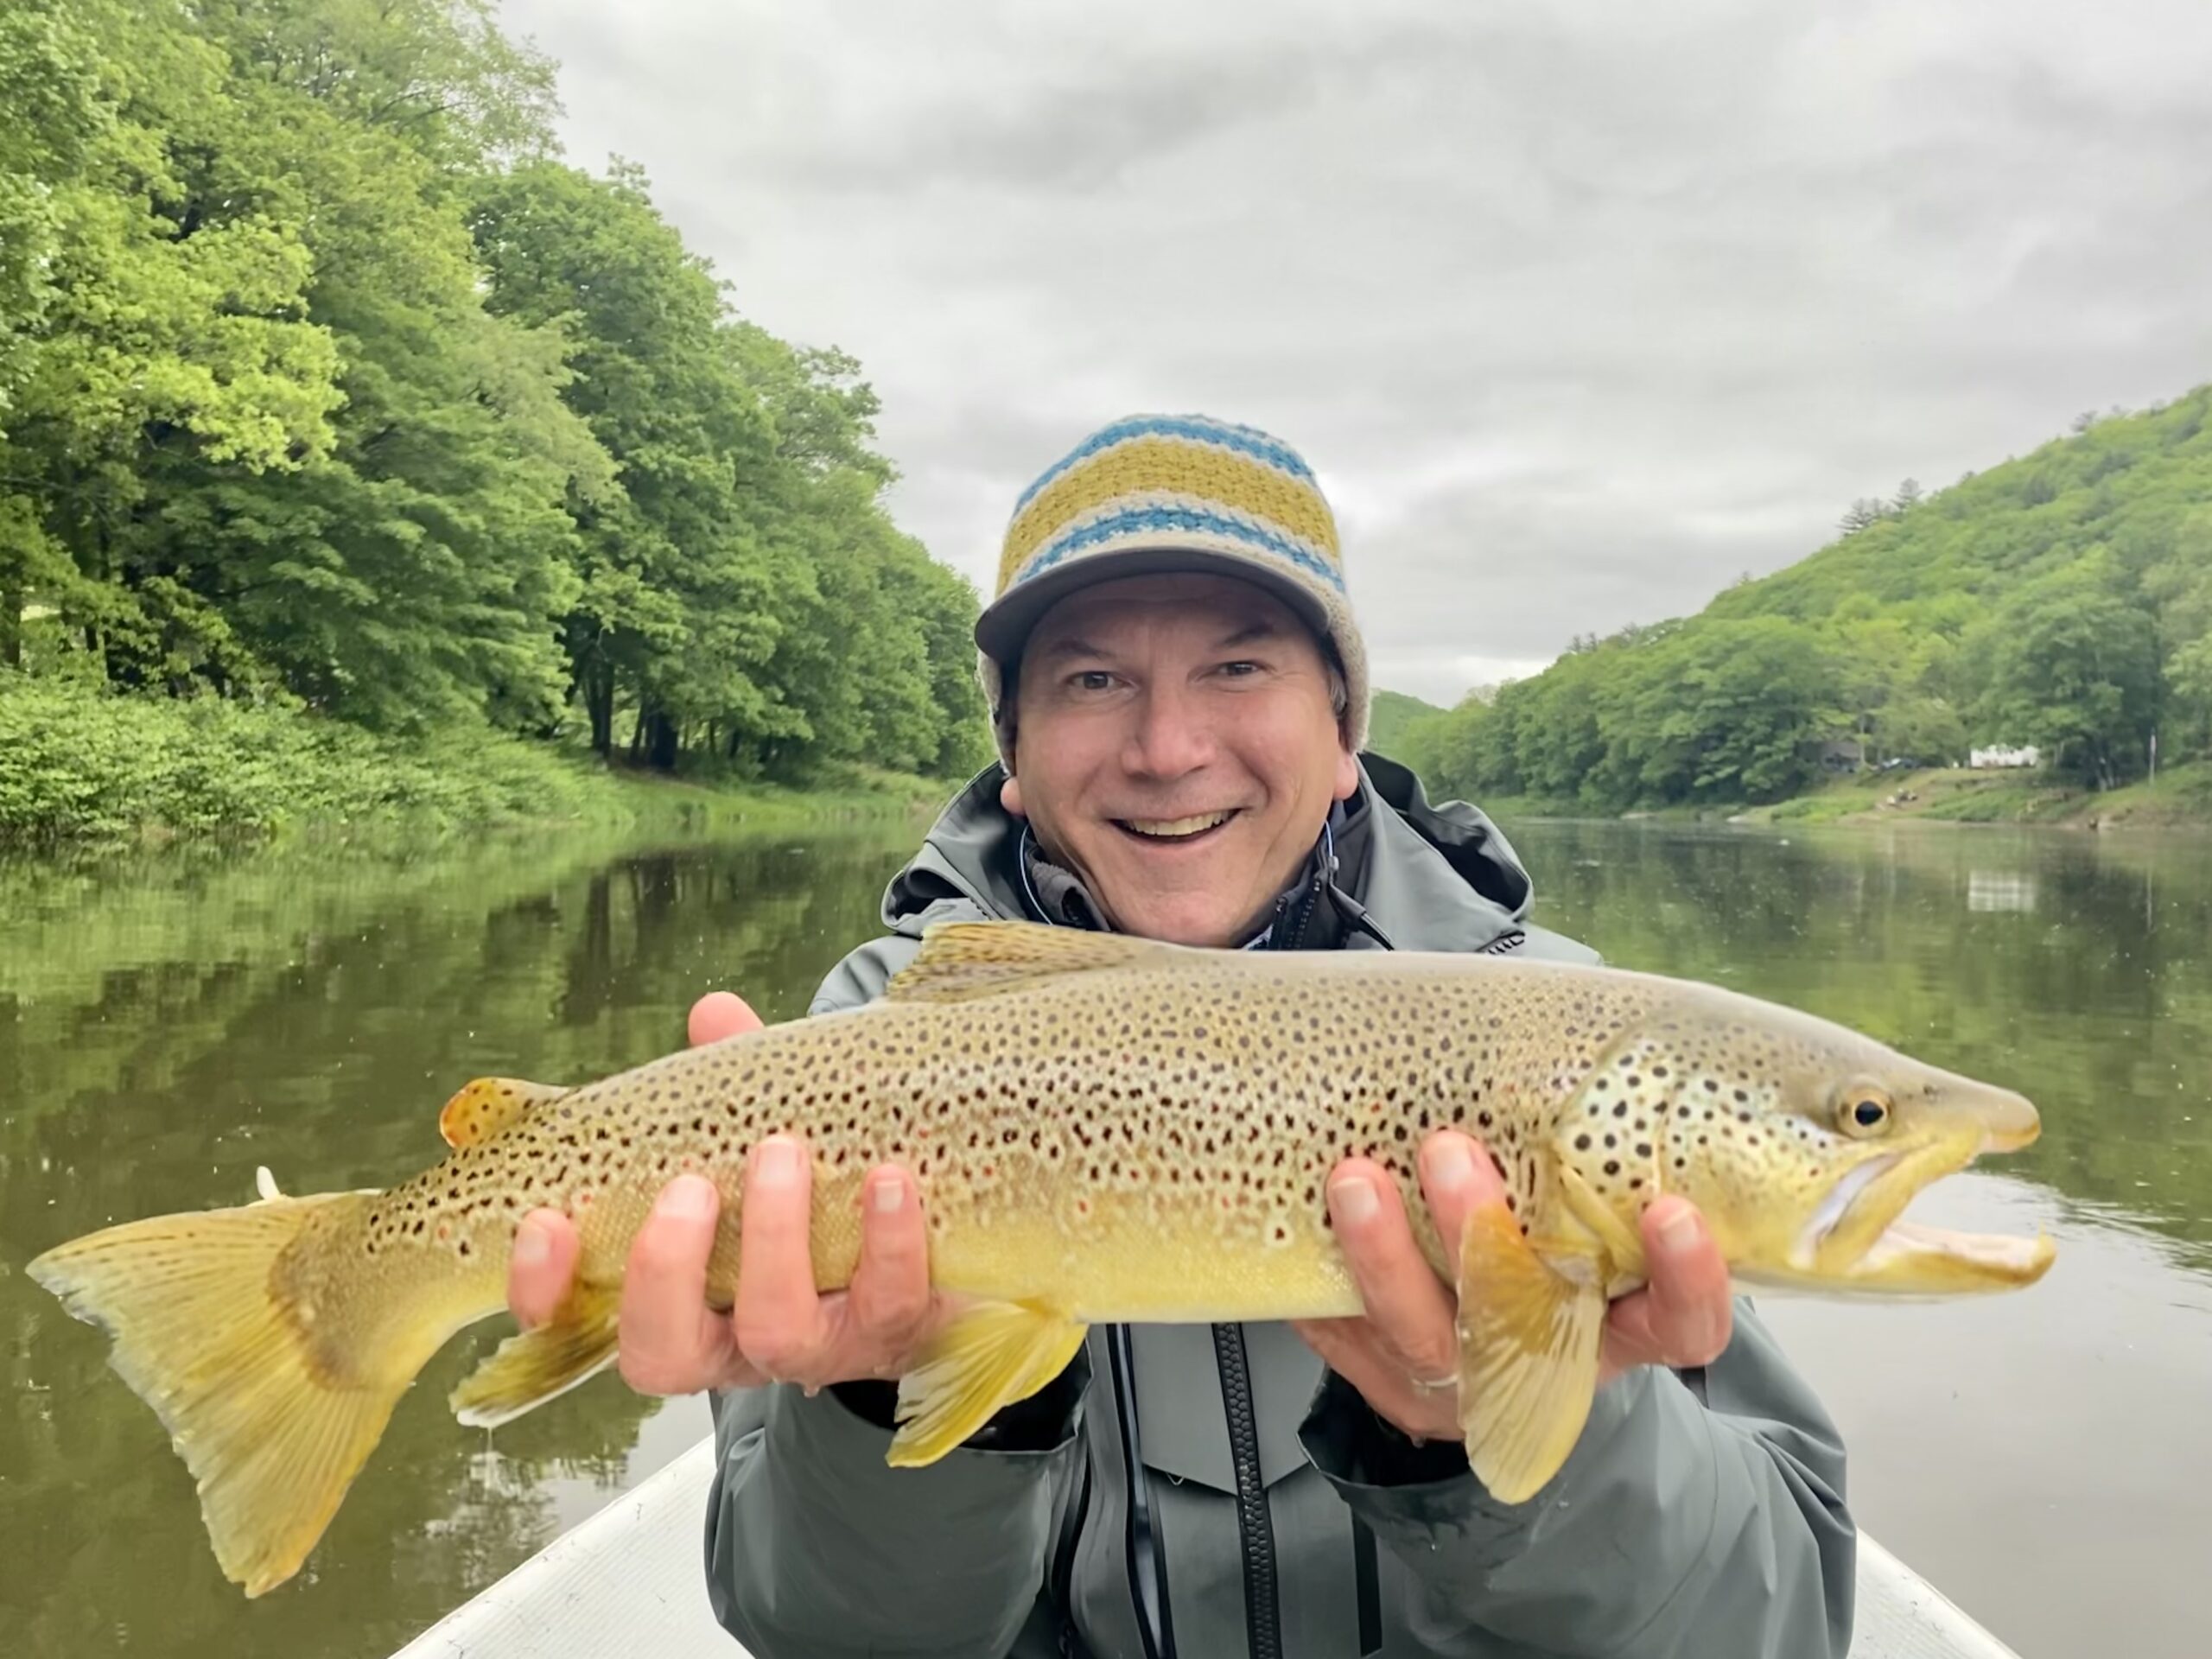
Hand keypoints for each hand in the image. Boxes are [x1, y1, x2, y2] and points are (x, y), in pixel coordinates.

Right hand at [505, 990, 953, 1395]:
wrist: (942, 1241)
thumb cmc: (823, 1190)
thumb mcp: (768, 1132)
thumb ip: (735, 1083)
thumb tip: (712, 1013)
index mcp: (674, 1294)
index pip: (575, 1320)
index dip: (544, 1288)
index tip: (544, 1220)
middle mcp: (732, 1339)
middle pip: (662, 1352)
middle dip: (662, 1272)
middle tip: (688, 1187)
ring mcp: (816, 1344)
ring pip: (774, 1332)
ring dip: (772, 1241)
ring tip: (783, 1152)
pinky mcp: (896, 1331)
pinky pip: (888, 1302)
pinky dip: (888, 1240)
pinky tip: (891, 1178)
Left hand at [1291, 1131, 1732, 1443]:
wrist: (1482, 1357)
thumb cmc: (1547, 1254)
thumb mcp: (1587, 1216)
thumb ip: (1586, 1153)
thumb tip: (1556, 1026)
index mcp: (1622, 1326)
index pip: (1684, 1324)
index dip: (1687, 1279)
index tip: (1670, 1210)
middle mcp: (1545, 1361)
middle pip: (1523, 1322)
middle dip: (1481, 1237)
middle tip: (1451, 1151)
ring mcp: (1462, 1380)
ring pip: (1422, 1332)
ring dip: (1385, 1254)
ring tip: (1355, 1180)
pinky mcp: (1386, 1378)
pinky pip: (1346, 1336)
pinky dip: (1321, 1278)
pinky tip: (1297, 1219)